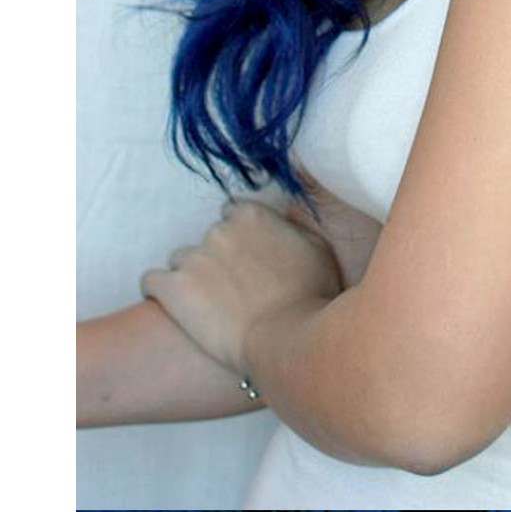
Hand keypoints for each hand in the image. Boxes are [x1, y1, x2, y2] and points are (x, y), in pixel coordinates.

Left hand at [141, 200, 341, 372]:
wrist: (283, 339)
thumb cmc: (310, 297)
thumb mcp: (318, 250)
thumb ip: (293, 229)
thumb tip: (282, 223)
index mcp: (252, 216)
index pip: (232, 213)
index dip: (239, 238)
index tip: (245, 258)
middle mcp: (219, 229)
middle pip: (208, 238)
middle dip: (216, 259)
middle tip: (231, 289)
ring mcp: (192, 258)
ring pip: (180, 260)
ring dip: (191, 277)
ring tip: (205, 306)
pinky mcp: (171, 289)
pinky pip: (151, 281)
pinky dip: (160, 293)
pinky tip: (174, 310)